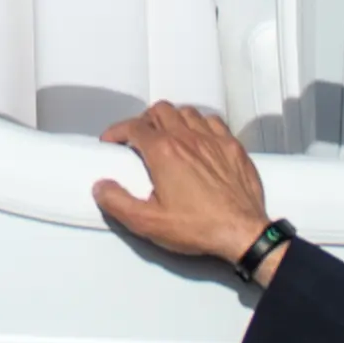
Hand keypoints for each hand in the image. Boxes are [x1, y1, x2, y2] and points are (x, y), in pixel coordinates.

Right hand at [93, 102, 276, 272]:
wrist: (242, 232)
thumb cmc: (196, 227)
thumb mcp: (148, 223)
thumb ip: (118, 203)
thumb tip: (100, 186)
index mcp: (164, 152)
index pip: (134, 127)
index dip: (118, 131)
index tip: (111, 141)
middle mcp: (188, 137)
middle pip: (160, 110)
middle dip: (144, 120)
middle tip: (139, 139)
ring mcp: (213, 139)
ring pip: (187, 112)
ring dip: (172, 119)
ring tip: (167, 136)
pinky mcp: (232, 146)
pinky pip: (212, 121)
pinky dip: (199, 124)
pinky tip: (198, 139)